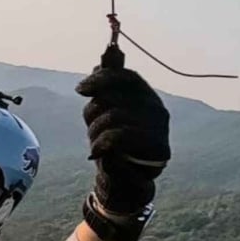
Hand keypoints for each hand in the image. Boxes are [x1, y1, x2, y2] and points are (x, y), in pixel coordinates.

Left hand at [76, 64, 169, 212]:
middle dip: (94, 111)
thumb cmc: (113, 142)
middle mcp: (157, 108)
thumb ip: (106, 88)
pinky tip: (96, 152)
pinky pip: (120, 135)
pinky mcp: (159, 147)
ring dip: (95, 130)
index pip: (126, 77)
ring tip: (97, 142)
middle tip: (91, 125)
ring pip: (115, 116)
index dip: (102, 79)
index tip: (80, 90)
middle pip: (116, 96)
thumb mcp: (105, 113)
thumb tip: (101, 60)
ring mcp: (160, 128)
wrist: (125, 180)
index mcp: (146, 96)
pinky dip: (101, 143)